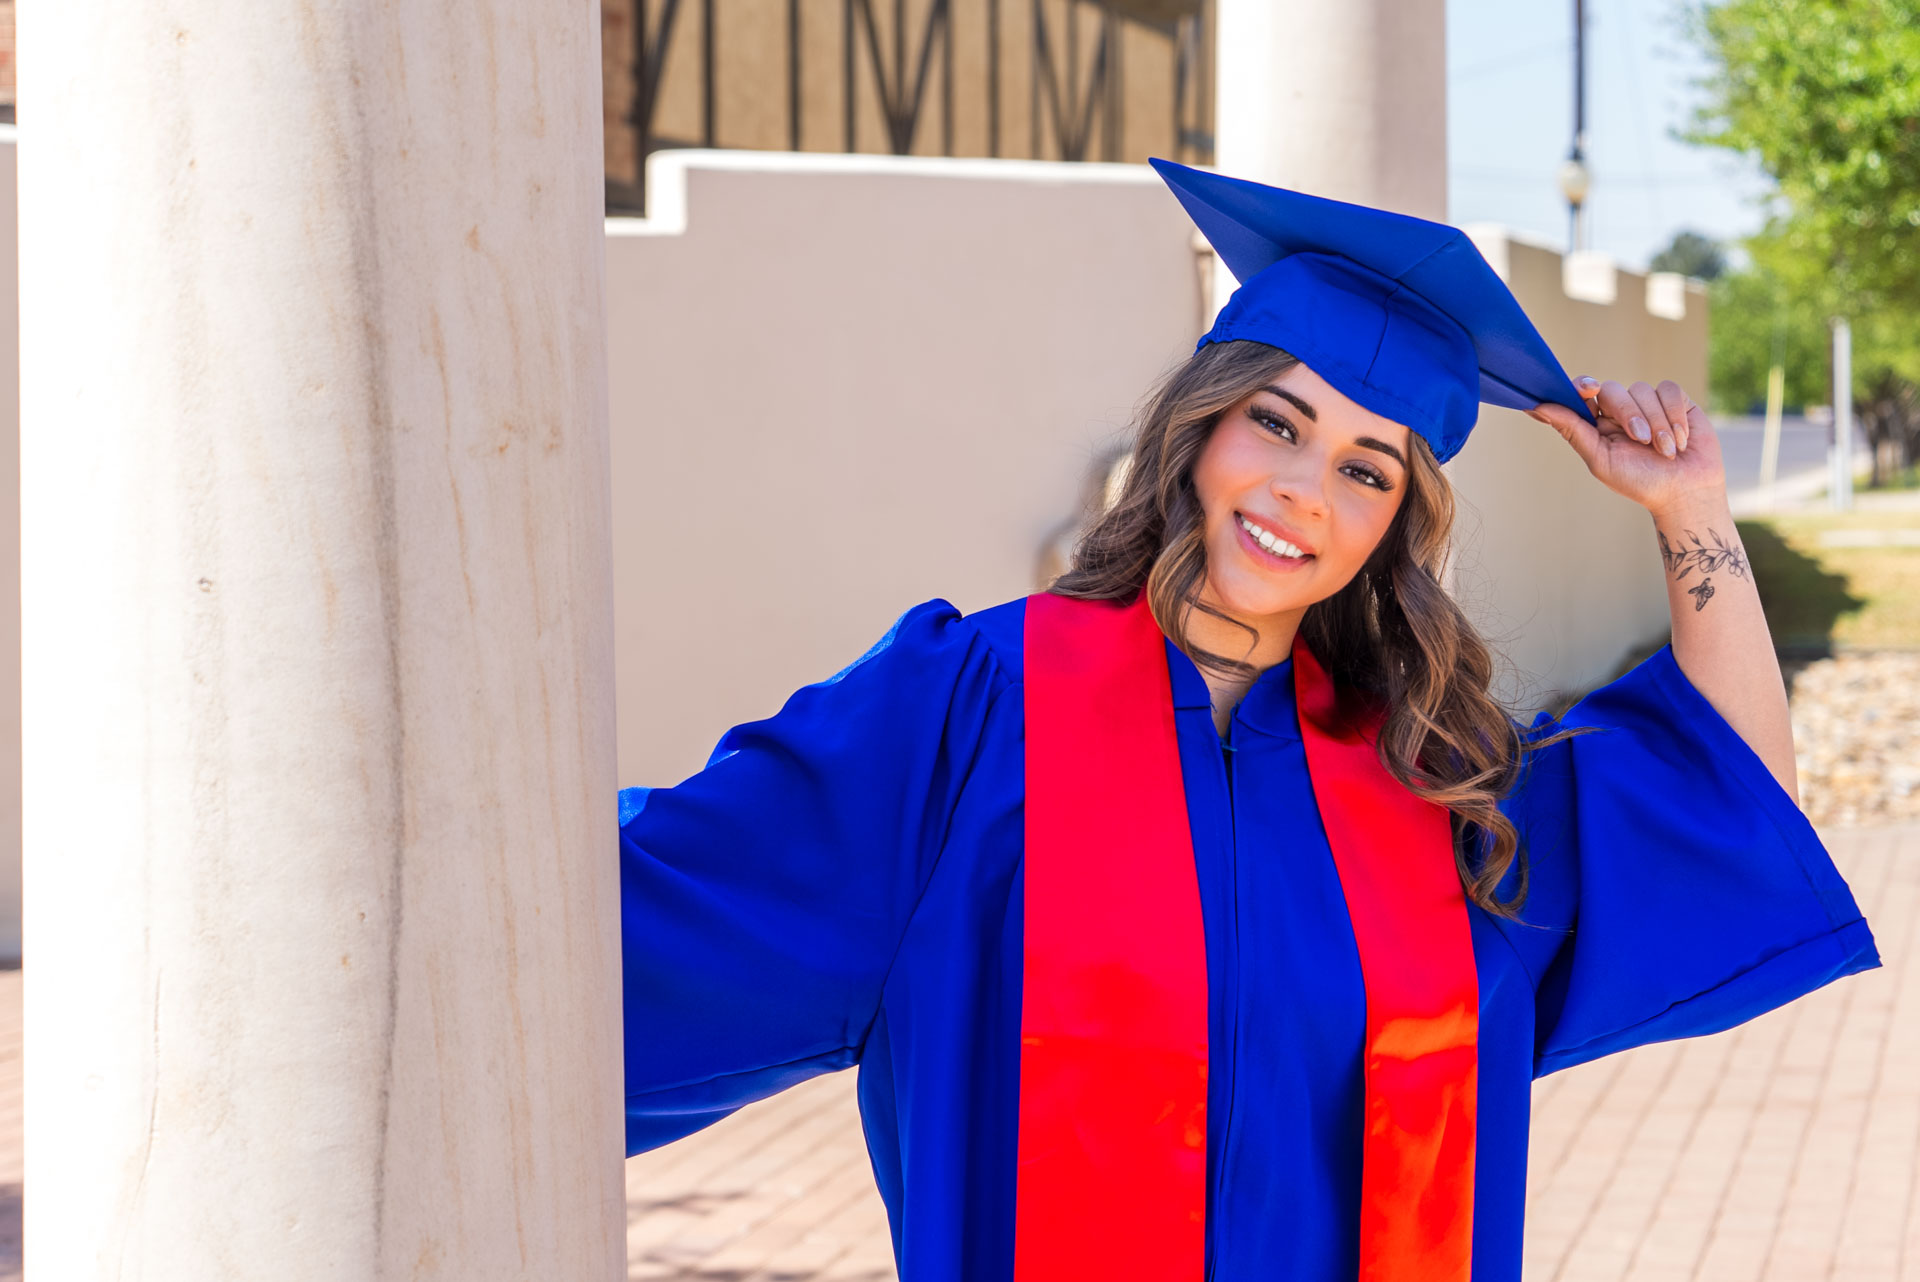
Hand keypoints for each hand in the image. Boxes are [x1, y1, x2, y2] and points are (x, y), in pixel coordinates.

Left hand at [1525, 376, 1726, 518]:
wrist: (1685, 491)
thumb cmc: (1639, 480)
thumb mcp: (1601, 460)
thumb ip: (1573, 431)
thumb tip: (1539, 407)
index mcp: (1596, 423)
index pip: (1581, 393)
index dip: (1581, 386)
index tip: (1588, 389)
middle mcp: (1619, 409)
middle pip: (1611, 390)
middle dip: (1628, 414)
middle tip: (1642, 440)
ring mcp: (1647, 402)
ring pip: (1642, 390)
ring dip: (1657, 422)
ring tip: (1666, 451)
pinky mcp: (1675, 400)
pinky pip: (1669, 390)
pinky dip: (1674, 416)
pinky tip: (1679, 439)